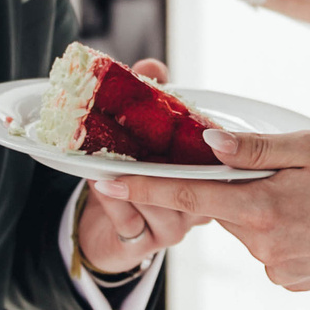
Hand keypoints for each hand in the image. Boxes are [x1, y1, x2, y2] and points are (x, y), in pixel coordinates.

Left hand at [75, 58, 199, 272]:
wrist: (105, 232)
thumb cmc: (137, 176)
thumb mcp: (147, 133)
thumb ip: (154, 97)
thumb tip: (153, 66)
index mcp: (209, 178)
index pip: (209, 161)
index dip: (194, 141)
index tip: (171, 119)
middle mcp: (199, 206)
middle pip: (187, 185)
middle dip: (159, 163)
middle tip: (132, 141)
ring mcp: (174, 227)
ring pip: (160, 205)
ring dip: (132, 182)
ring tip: (107, 162)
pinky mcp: (146, 243)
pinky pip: (132, 222)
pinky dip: (115, 202)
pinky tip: (100, 185)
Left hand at [94, 128, 309, 291]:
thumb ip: (253, 147)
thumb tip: (205, 139)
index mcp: (261, 206)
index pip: (187, 194)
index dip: (143, 186)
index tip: (104, 180)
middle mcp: (261, 244)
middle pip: (223, 209)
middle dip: (237, 188)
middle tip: (283, 172)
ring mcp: (276, 268)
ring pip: (247, 229)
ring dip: (263, 210)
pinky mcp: (291, 282)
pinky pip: (269, 250)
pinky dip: (282, 233)